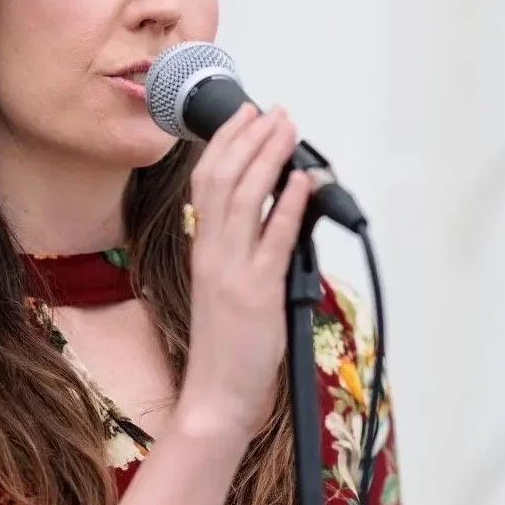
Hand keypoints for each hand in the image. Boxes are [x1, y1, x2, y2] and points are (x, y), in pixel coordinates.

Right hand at [178, 103, 312, 439]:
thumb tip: (275, 211)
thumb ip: (243, 249)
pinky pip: (274, 239)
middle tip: (272, 112)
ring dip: (268, 159)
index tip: (245, 118)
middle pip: (222, 179)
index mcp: (203, 250)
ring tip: (287, 131)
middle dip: (248, 138)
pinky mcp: (258, 292)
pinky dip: (288, 205)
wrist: (217, 392)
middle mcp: (213, 254)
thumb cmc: (224, 346)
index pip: (205, 183)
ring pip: (245, 199)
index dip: (225, 144)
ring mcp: (233, 271)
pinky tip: (301, 182)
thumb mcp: (224, 286)